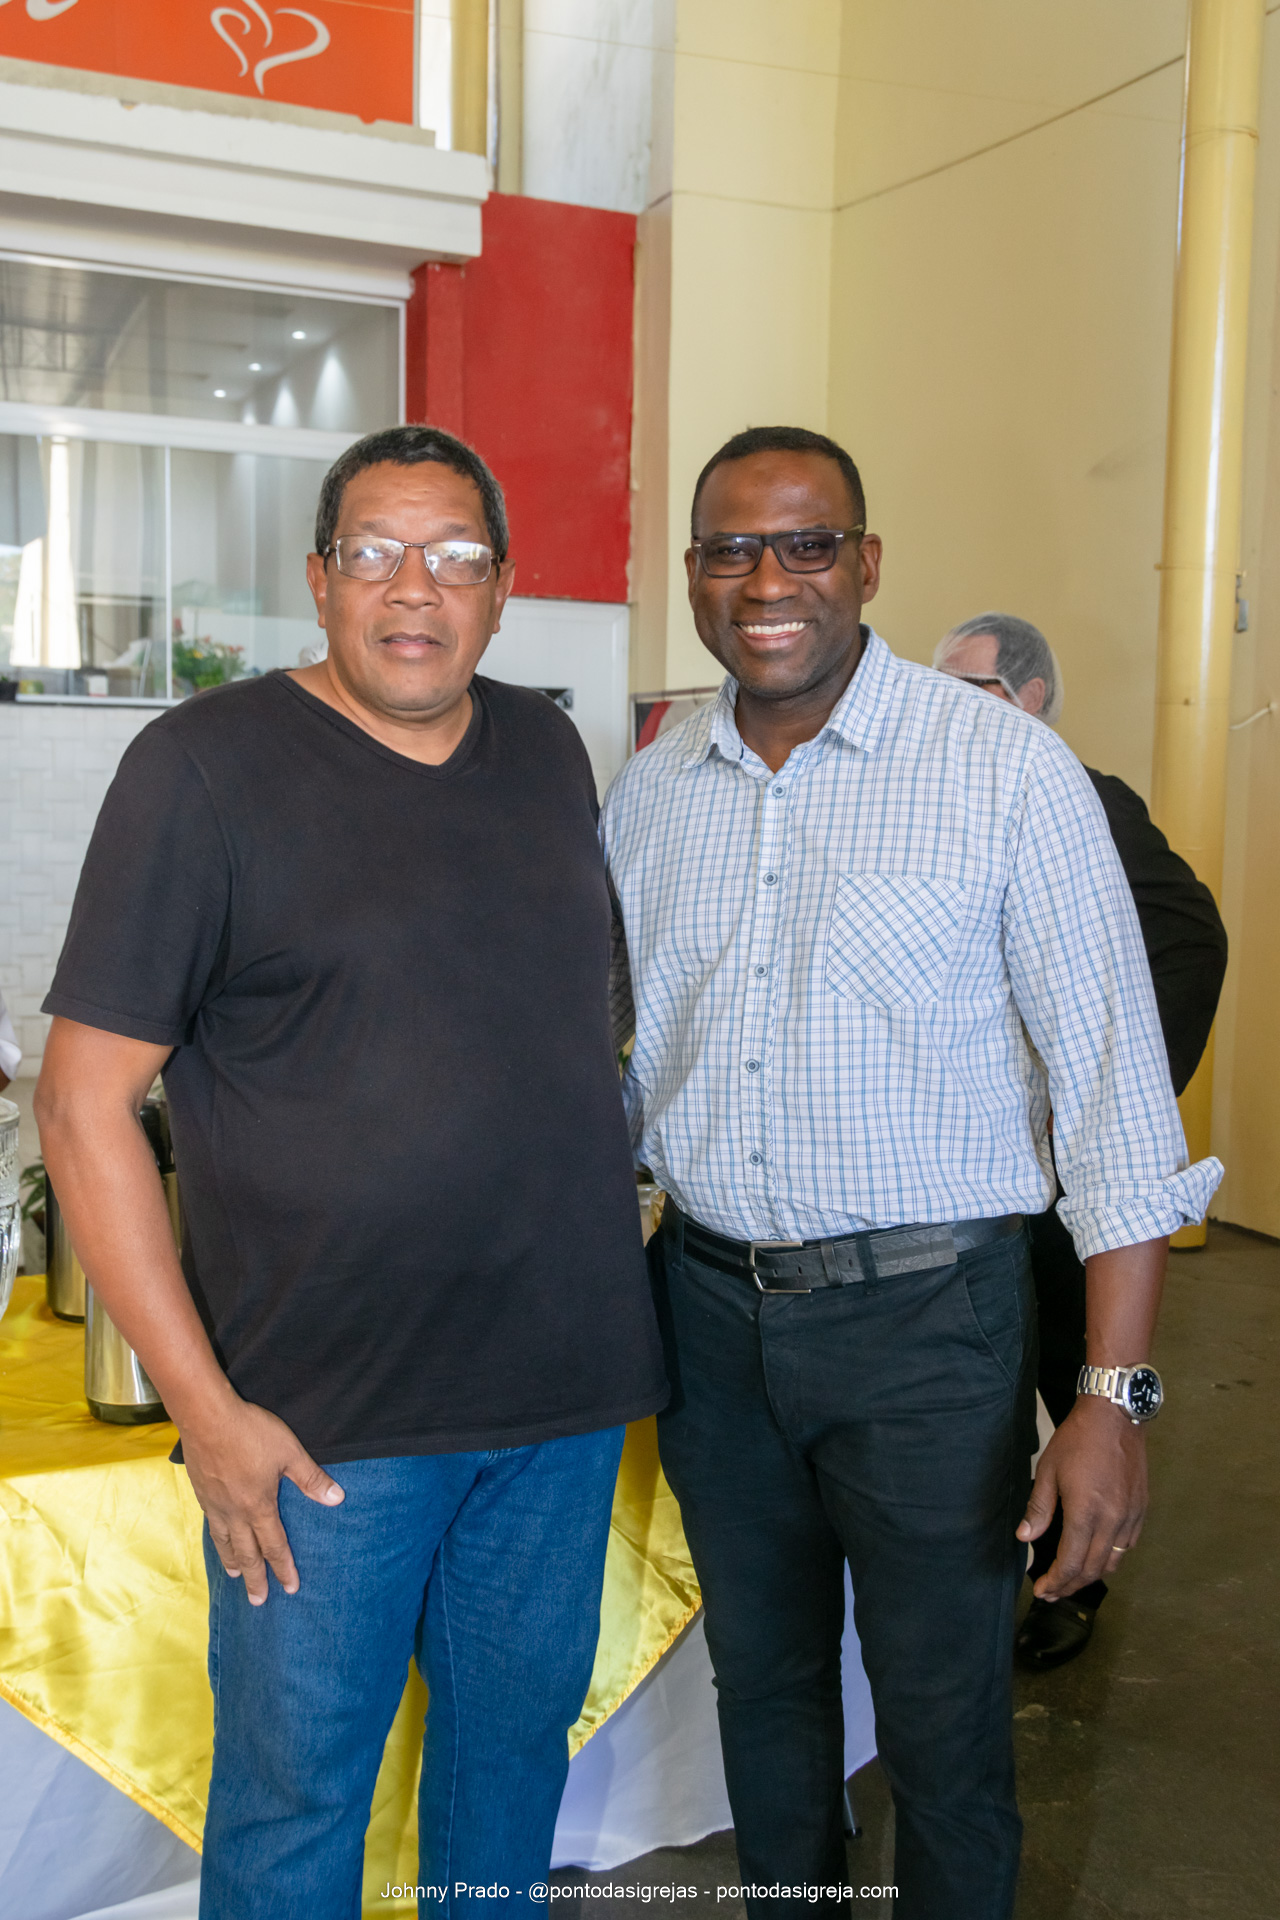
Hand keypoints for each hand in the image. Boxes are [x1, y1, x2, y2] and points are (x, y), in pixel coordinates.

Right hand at [182, 1396, 343, 1605]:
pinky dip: (217, 1540)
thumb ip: (311, 1478)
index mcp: (259, 1506)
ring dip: (232, 1561)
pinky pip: (211, 1526)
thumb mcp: (289, 1452)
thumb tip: (336, 1499)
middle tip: (258, 1602)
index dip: (284, 1568)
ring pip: (225, 1542)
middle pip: (247, 1553)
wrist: (205, 1417)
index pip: (274, 1546)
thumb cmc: (250, 1432)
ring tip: (236, 1576)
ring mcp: (215, 1504)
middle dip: (256, 1578)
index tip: (290, 1589)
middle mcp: (235, 1513)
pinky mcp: (201, 1492)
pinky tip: (219, 1539)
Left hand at [1017, 1395, 1145, 1599]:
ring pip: (1112, 1562)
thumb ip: (1038, 1508)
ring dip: (1091, 1575)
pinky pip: (1127, 1546)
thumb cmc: (1078, 1439)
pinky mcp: (1141, 1509)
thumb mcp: (1048, 1470)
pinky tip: (1096, 1556)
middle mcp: (1112, 1520)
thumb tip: (1025, 1537)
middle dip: (1070, 1585)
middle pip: (1092, 1569)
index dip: (1055, 1581)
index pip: (1070, 1562)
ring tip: (1071, 1579)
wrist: (1115, 1415)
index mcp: (1086, 1512)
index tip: (1042, 1589)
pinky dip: (1110, 1558)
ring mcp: (1130, 1516)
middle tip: (1052, 1592)